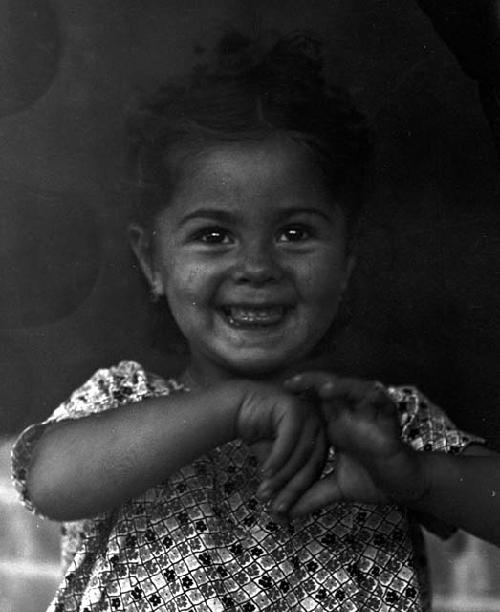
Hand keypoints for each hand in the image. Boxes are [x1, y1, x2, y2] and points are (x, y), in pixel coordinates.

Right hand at [235, 381, 327, 512]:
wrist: (240, 407)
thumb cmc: (259, 435)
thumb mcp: (275, 464)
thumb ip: (282, 485)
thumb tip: (281, 519)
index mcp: (321, 438)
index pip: (315, 471)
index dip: (299, 494)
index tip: (282, 513)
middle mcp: (319, 425)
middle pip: (310, 465)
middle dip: (290, 490)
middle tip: (275, 508)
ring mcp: (308, 414)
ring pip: (300, 455)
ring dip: (280, 478)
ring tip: (264, 492)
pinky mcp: (293, 408)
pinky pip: (288, 441)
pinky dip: (276, 460)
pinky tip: (264, 472)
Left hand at [283, 372, 425, 514]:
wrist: (406, 487)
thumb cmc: (374, 480)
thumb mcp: (337, 488)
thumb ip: (312, 496)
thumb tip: (286, 513)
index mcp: (336, 425)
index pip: (314, 403)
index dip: (298, 395)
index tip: (276, 394)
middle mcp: (351, 415)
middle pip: (329, 389)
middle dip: (310, 382)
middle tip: (289, 383)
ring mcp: (369, 415)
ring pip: (354, 389)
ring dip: (340, 387)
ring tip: (323, 390)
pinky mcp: (389, 420)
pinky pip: (382, 401)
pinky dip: (373, 397)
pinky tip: (367, 397)